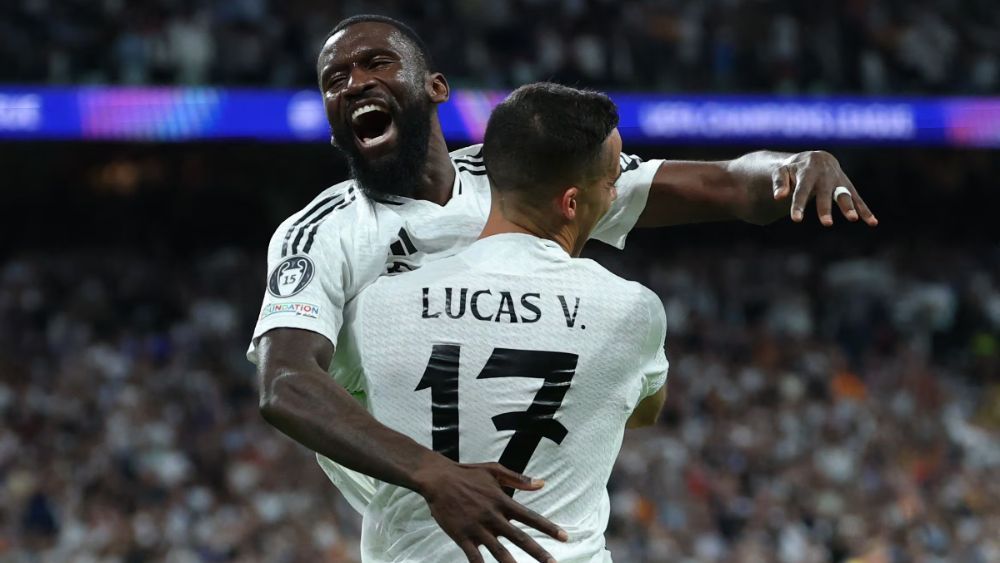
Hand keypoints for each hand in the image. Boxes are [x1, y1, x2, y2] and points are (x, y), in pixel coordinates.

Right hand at [415, 459, 567, 562]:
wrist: (438, 479)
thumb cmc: (467, 473)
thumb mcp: (494, 471)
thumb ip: (519, 479)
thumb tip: (542, 483)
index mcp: (502, 501)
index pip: (531, 517)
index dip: (549, 528)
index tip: (565, 538)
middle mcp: (493, 516)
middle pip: (520, 538)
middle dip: (539, 553)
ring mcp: (477, 528)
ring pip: (499, 551)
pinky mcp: (462, 536)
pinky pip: (474, 557)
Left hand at [771, 150, 877, 226]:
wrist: (816, 158)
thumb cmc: (794, 169)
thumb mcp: (782, 171)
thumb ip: (780, 182)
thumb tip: (779, 197)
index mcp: (808, 171)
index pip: (802, 190)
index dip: (799, 205)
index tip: (796, 220)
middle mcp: (825, 175)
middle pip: (825, 193)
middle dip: (826, 207)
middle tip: (826, 223)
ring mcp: (839, 181)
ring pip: (844, 194)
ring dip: (849, 206)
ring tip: (852, 218)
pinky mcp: (848, 187)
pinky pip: (858, 199)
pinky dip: (865, 210)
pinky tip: (872, 223)